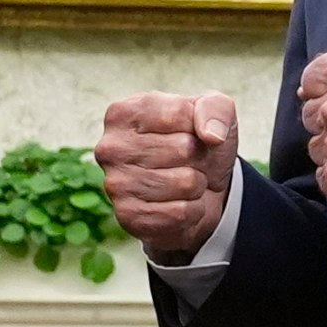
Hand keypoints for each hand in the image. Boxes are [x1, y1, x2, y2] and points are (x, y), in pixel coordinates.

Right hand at [98, 91, 239, 259]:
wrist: (194, 190)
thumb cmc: (196, 142)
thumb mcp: (213, 112)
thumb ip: (215, 109)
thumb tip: (212, 136)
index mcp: (123, 112)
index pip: (178, 113)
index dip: (200, 126)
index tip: (192, 133)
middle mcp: (111, 147)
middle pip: (184, 148)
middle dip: (201, 157)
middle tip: (190, 161)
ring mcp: (116, 185)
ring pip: (186, 183)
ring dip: (198, 184)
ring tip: (184, 181)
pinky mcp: (129, 217)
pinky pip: (182, 212)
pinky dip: (193, 209)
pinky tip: (179, 202)